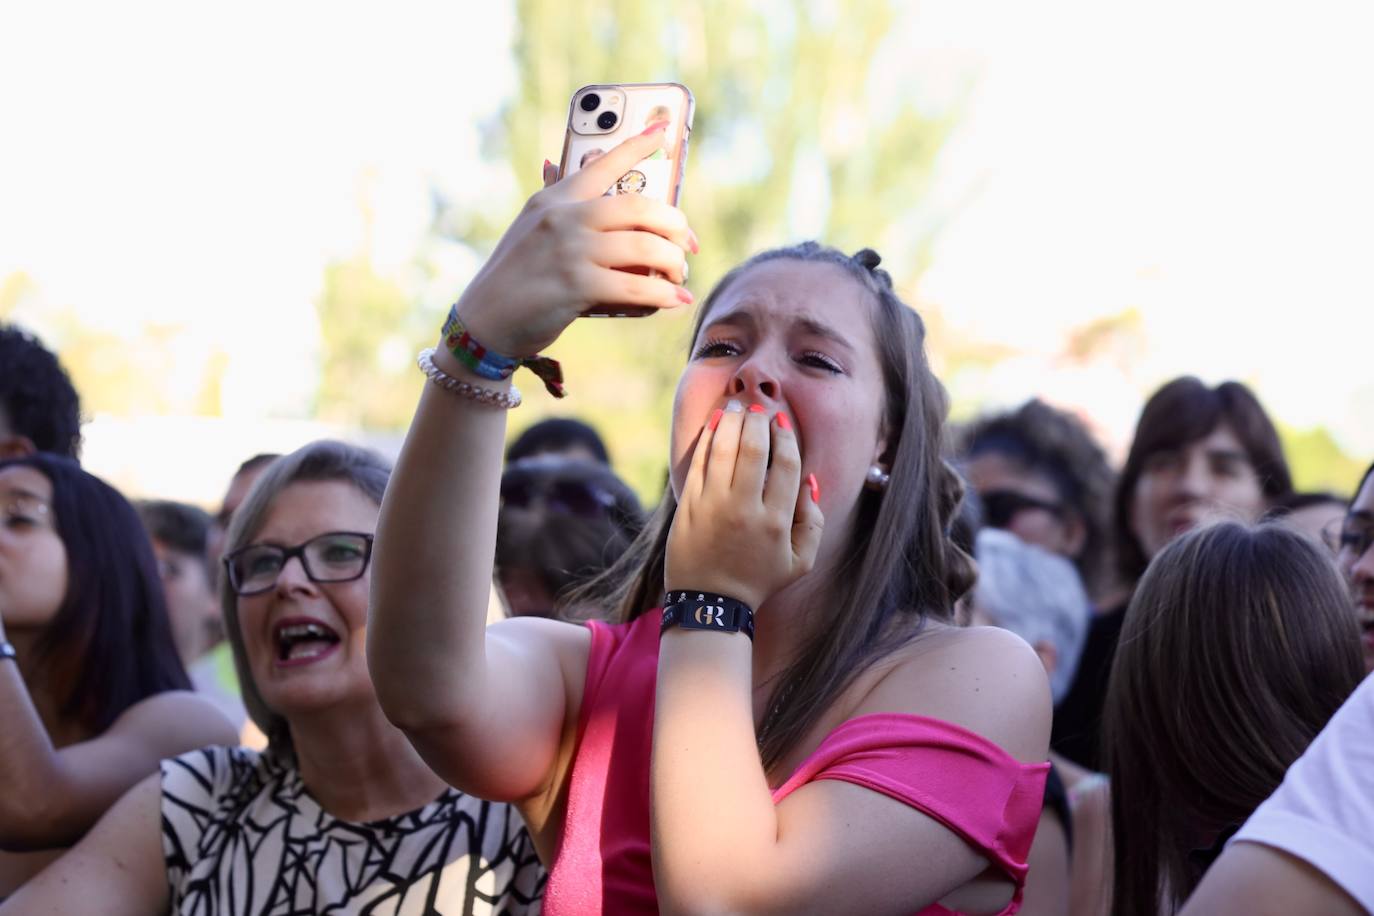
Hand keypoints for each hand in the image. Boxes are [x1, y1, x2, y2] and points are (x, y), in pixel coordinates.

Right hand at [453, 123, 696, 356]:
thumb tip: (573, 177)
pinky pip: (637, 286)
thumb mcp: (531, 230)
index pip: (602, 162)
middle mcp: (563, 216)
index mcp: (555, 198)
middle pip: (639, 206)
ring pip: (646, 247)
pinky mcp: (576, 285)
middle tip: (687, 242)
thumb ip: (559, 208)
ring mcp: (570, 250)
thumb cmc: (516, 277)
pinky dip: (664, 294)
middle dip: (675, 224)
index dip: (637, 144)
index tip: (663, 131)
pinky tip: (676, 299)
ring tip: (679, 275)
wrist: (485, 321)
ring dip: (673, 263)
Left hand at [665, 400, 824, 610]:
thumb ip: (812, 520)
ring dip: (731, 421)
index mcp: (776, 521)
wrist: (710, 602)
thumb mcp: (801, 561)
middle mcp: (744, 509)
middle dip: (757, 420)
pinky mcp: (688, 506)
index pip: (785, 464)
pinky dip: (707, 438)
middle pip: (754, 449)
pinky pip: (699, 462)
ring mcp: (713, 506)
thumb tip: (809, 480)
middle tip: (758, 408)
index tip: (781, 421)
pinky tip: (714, 423)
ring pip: (723, 449)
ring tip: (736, 407)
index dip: (785, 436)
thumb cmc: (758, 581)